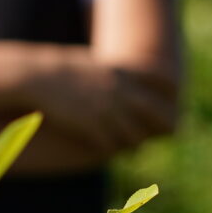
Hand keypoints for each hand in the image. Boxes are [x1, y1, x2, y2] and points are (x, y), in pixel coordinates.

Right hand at [32, 52, 176, 157]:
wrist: (36, 76)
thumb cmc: (62, 69)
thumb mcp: (94, 64)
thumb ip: (114, 73)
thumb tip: (126, 79)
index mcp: (122, 71)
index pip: (163, 80)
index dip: (173, 91)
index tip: (176, 100)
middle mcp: (119, 89)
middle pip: (157, 111)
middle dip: (166, 125)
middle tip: (168, 133)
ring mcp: (106, 108)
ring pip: (136, 135)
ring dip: (136, 142)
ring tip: (133, 147)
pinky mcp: (91, 125)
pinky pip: (112, 145)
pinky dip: (114, 149)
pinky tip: (109, 148)